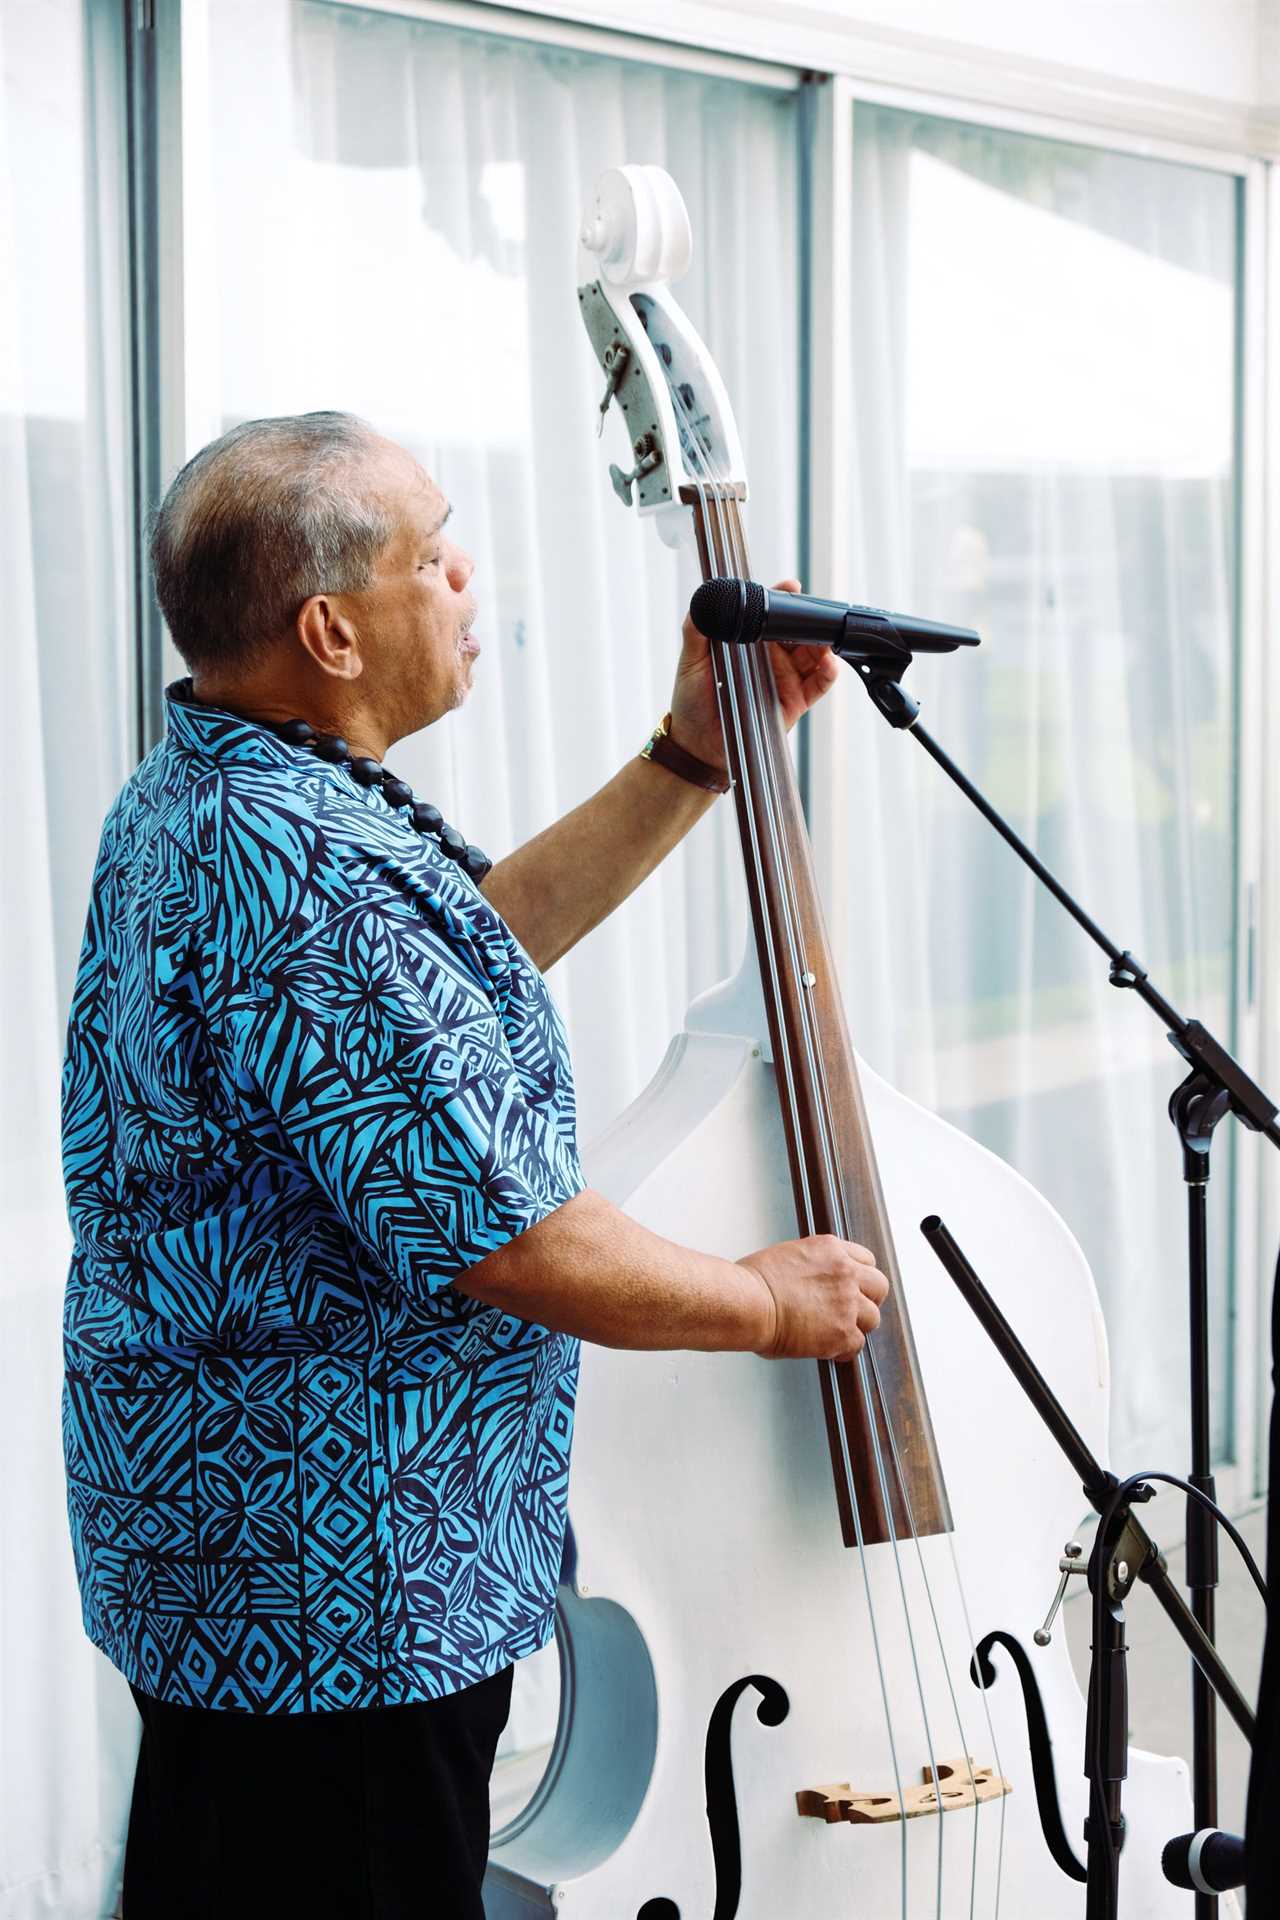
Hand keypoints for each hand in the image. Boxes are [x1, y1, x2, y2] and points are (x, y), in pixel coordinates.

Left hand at [668, 574, 840, 775]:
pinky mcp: (795, 701)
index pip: (773, 614)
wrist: (697, 743)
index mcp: (750, 641)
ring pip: (815, 653)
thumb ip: (696, 630)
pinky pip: (819, 684)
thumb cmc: (692, 701)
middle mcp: (772, 656)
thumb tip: (703, 601)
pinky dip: (828, 672)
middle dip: (810, 621)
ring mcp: (786, 677)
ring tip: (824, 640)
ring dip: (823, 644)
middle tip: (812, 617)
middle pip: (800, 631)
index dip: (784, 600)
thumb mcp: (691, 660)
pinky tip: (828, 663)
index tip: (792, 589)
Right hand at [738, 1235, 888, 1361]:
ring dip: (857, 1325)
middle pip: (879, 1286)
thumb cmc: (754, 1282)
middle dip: (869, 1299)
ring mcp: (847, 1303)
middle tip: (856, 1310)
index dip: (860, 1276)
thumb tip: (816, 1281)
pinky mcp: (842, 1332)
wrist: (748, 1303)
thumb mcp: (789, 1255)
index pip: (866, 1259)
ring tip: (837, 1331)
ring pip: (872, 1318)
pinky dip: (843, 1349)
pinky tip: (829, 1348)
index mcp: (831, 1250)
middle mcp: (846, 1273)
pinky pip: (857, 1345)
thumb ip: (813, 1265)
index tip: (854, 1286)